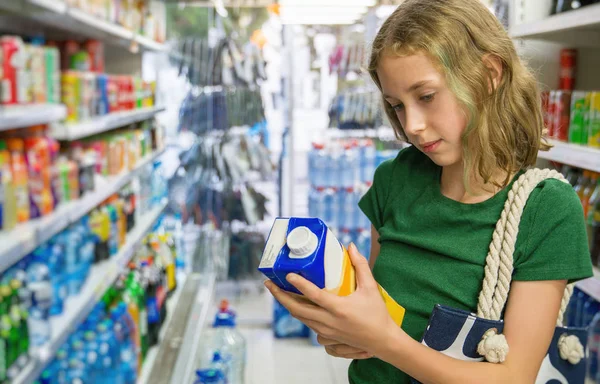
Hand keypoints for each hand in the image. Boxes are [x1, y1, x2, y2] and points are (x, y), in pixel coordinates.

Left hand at [264, 243, 399, 355]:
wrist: (382, 341)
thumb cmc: (378, 314)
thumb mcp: (371, 288)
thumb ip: (361, 266)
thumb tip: (351, 245)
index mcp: (339, 309)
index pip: (314, 296)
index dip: (299, 284)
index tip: (288, 274)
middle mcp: (329, 322)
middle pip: (297, 309)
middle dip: (280, 296)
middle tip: (269, 284)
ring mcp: (326, 332)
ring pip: (300, 318)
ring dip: (287, 304)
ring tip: (278, 291)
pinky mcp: (326, 338)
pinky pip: (308, 325)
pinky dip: (299, 314)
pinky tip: (296, 305)